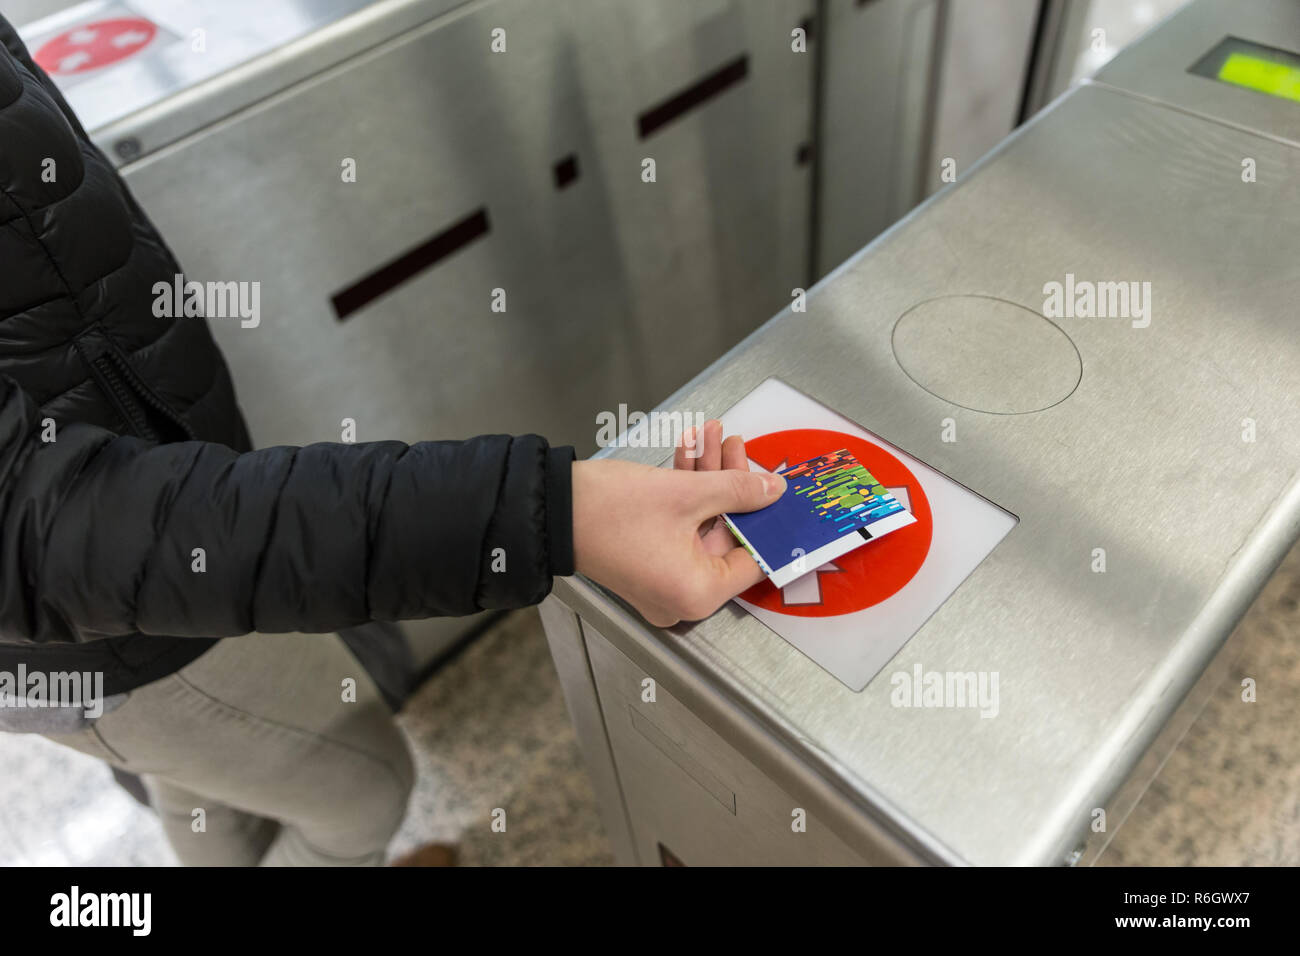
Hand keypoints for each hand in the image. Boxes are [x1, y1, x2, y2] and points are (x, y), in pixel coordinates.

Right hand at [572, 420, 784, 626]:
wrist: (549, 509)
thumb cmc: (611, 510)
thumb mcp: (685, 493)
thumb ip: (737, 490)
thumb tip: (772, 492)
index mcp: (697, 594)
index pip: (752, 559)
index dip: (768, 519)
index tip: (779, 491)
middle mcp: (681, 597)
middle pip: (726, 536)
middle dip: (731, 484)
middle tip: (736, 447)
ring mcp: (663, 581)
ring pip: (702, 525)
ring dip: (708, 480)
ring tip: (714, 437)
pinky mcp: (648, 562)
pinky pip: (680, 528)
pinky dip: (687, 494)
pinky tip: (691, 452)